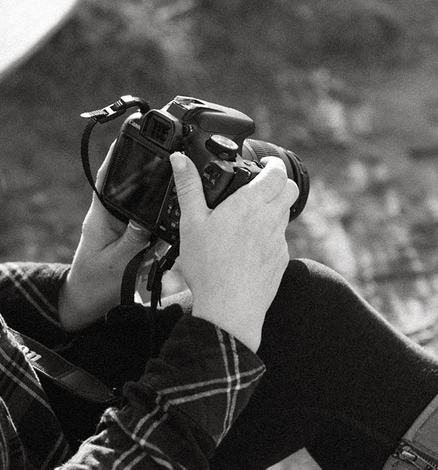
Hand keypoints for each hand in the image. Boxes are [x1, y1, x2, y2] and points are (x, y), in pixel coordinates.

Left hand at [59, 144, 152, 331]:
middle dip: (143, 171)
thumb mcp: (118, 263)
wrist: (85, 304)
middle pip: (125, 186)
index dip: (115, 156)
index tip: (128, 137)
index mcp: (100, 218)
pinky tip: (170, 215)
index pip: (106, 179)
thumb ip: (135, 240)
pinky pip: (143, 221)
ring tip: (170, 187)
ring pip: (137, 203)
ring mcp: (117, 227)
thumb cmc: (96, 285)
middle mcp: (107, 217)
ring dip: (150, 196)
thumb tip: (150, 216)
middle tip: (162, 154)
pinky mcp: (125, 238)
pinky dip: (155, 217)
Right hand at [170, 153, 298, 351]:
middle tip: (257, 185)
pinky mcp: (280, 260)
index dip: (273, 164)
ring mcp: (279, 241)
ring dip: (273, 208)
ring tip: (247, 216)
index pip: (278, 173)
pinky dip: (268, 235)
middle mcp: (270, 219)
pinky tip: (247, 246)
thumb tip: (180, 160)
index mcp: (250, 204)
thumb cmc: (208, 267)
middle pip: (289, 190)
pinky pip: (280, 239)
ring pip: (285, 214)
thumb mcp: (191, 223)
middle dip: (277, 183)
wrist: (228, 310)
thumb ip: (188, 187)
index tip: (264, 164)